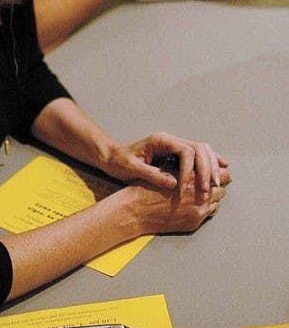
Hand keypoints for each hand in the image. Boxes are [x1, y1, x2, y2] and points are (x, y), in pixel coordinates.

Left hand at [102, 131, 230, 193]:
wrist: (111, 157)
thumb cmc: (119, 162)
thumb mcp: (132, 169)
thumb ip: (151, 174)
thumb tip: (174, 183)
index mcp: (161, 140)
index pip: (186, 151)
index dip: (191, 169)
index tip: (189, 186)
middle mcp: (171, 140)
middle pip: (199, 148)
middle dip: (207, 168)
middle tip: (209, 187)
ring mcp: (175, 146)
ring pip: (202, 151)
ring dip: (211, 166)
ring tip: (216, 183)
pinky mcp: (176, 154)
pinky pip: (198, 157)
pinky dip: (209, 164)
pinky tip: (217, 173)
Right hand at [126, 176, 227, 234]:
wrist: (135, 212)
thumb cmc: (146, 189)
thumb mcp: (167, 170)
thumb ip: (186, 168)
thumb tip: (200, 166)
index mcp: (193, 179)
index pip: (221, 173)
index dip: (220, 170)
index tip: (219, 169)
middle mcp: (200, 196)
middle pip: (222, 188)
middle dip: (217, 183)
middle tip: (212, 179)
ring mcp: (199, 212)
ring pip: (218, 202)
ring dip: (213, 196)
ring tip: (204, 190)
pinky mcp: (194, 223)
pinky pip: (209, 214)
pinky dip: (206, 207)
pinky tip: (197, 202)